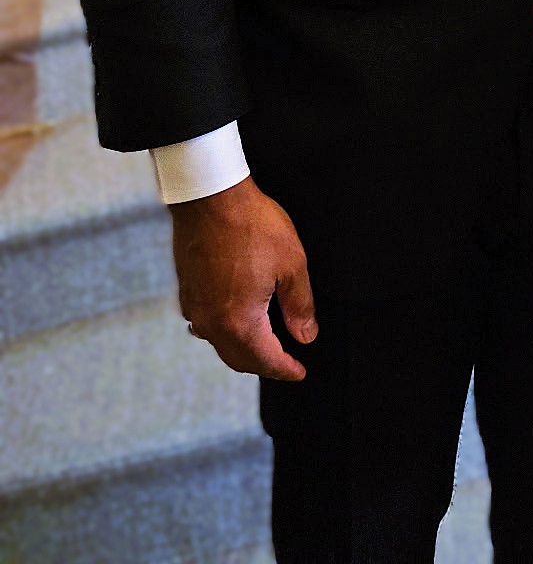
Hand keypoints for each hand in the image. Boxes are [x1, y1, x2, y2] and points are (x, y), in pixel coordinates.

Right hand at [171, 176, 316, 379]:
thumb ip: (300, 306)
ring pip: (219, 343)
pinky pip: (206, 324)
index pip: (266, 360)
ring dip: (242, 350)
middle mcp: (211, 323)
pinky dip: (224, 330)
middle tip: (284, 364)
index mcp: (239, 322)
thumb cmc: (252, 225)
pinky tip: (236, 318)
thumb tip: (306, 335)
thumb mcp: (291, 264)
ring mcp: (195, 307)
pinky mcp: (187, 290)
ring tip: (264, 344)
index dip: (286, 369)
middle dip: (264, 365)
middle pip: (239, 358)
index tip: (300, 373)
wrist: (210, 197)